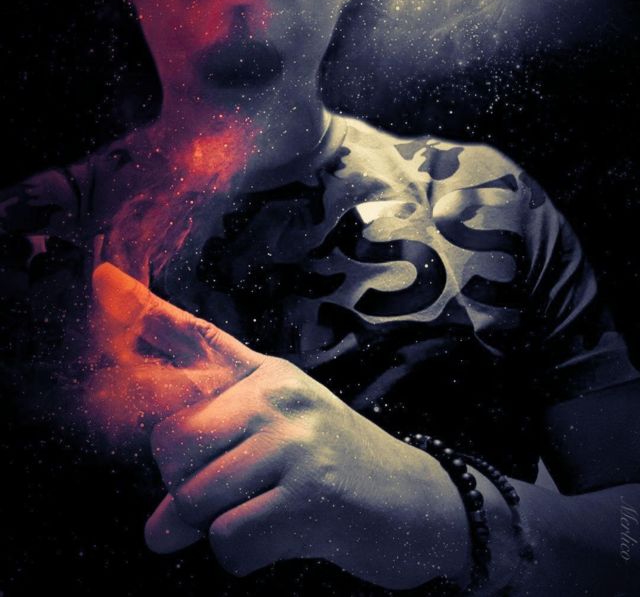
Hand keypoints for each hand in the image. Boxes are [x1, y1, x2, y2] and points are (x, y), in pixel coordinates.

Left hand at [91, 263, 470, 588]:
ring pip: (193, 497)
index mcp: (266, 376)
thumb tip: (156, 532)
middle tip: (235, 493)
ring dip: (216, 524)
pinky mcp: (311, 491)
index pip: (196, 338)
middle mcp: (276, 394)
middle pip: (169, 443)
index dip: (142, 310)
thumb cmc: (333, 472)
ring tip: (267, 510)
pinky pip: (227, 539)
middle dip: (186, 485)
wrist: (416, 504)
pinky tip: (283, 536)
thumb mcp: (273, 450)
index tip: (100, 277)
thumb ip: (207, 475)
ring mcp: (295, 438)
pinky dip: (242, 554)